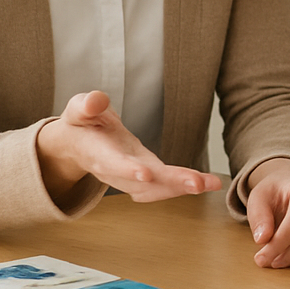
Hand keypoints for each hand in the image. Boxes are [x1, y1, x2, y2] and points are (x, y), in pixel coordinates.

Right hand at [36, 91, 220, 204]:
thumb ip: (86, 106)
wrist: (79, 146)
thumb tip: (95, 100)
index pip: (112, 163)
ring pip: (156, 188)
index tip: (145, 173)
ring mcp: (132, 177)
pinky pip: (165, 186)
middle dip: (170, 183)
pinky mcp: (146, 176)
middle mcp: (116, 171)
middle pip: (143, 182)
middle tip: (197, 183)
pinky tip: (208, 182)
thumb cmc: (82, 124)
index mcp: (98, 153)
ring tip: (210, 183)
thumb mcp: (78, 109)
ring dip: (183, 187)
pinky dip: (185, 186)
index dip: (127, 169)